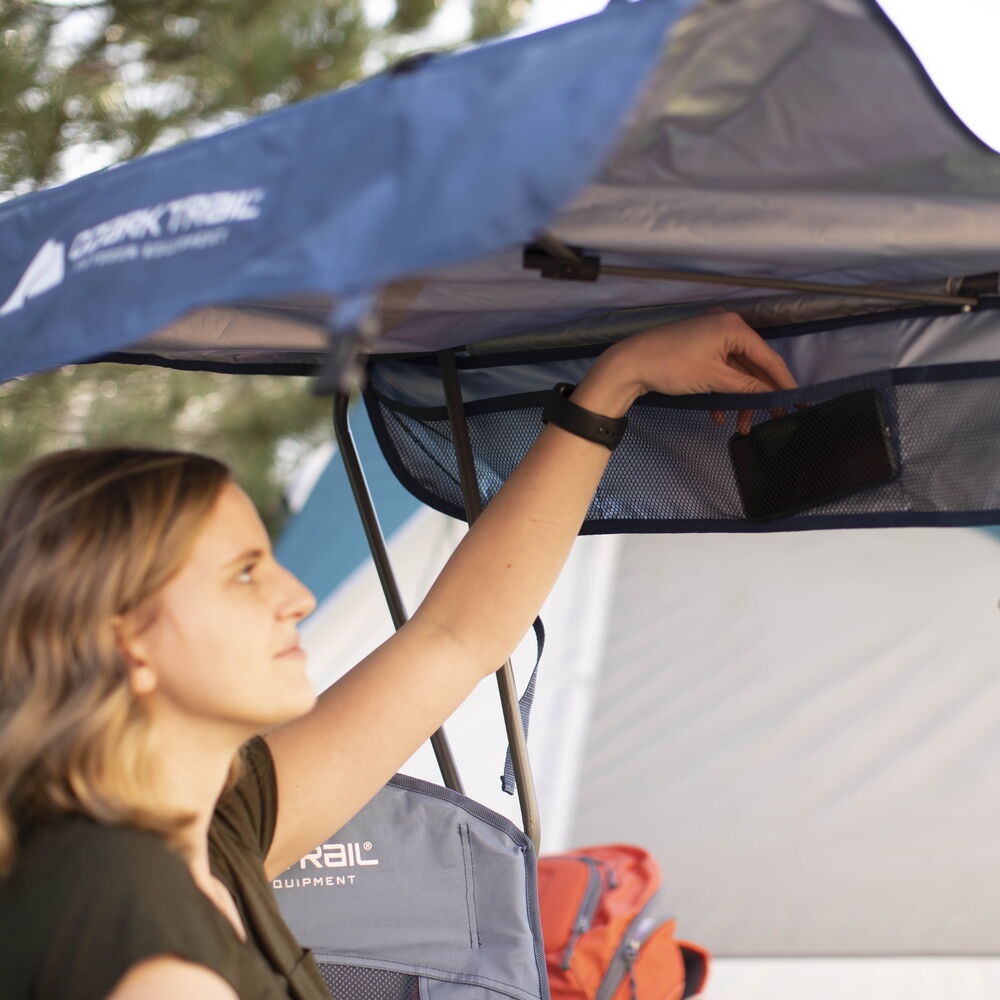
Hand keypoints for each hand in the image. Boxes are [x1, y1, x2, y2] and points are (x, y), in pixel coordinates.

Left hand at [577, 311, 797, 434]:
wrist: (629, 364)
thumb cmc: (670, 366)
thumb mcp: (713, 379)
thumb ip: (746, 387)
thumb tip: (772, 396)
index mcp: (734, 327)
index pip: (768, 358)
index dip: (784, 383)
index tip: (797, 403)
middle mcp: (726, 326)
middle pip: (754, 366)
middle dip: (758, 397)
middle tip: (770, 420)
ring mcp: (712, 336)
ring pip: (737, 373)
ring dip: (739, 399)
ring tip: (739, 425)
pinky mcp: (700, 348)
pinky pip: (721, 371)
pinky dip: (723, 392)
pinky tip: (718, 414)